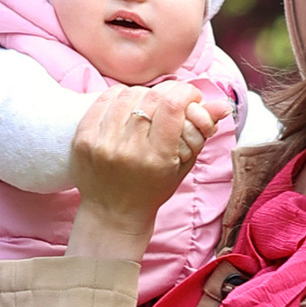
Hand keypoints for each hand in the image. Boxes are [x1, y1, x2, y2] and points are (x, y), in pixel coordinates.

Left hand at [64, 80, 212, 256]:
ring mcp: (101, 143)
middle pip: (151, 97)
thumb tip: (223, 104)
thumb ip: (201, 132)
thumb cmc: (153, 189)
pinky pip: (104, 100)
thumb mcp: (182, 165)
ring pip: (127, 94)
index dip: (186, 92)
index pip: (172, 106)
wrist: (113, 213)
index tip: (190, 96)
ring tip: (149, 107)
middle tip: (172, 101)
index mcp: (156, 158)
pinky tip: (127, 107)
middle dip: (167, 93)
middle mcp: (127, 150)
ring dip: (143, 94)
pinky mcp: (82, 138)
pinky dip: (120, 97)